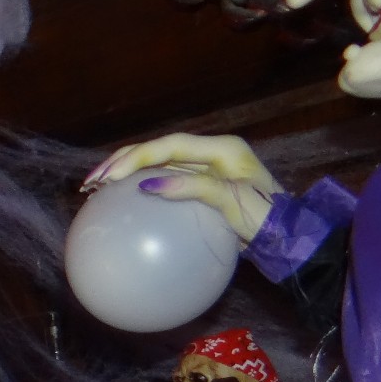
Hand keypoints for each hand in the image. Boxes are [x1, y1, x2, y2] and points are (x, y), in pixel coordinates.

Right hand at [82, 134, 281, 243]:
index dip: (136, 157)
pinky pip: (166, 183)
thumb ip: (194, 188)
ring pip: (158, 163)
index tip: (109, 177)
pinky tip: (122, 208)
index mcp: (221, 148)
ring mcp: (207, 170)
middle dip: (122, 161)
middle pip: (158, 149)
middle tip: (92, 182)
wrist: (288, 236)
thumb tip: (150, 184)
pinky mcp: (202, 187)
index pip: (170, 145)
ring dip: (126, 174)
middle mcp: (212, 153)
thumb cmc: (267, 219)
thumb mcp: (233, 202)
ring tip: (97, 190)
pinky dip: (141, 191)